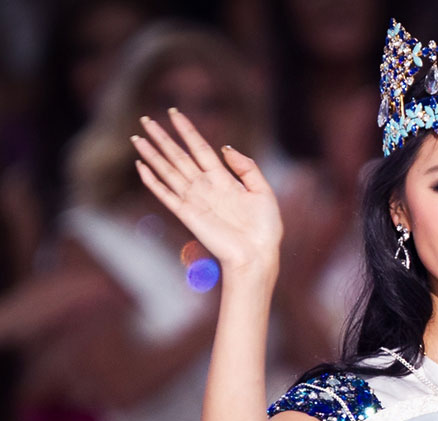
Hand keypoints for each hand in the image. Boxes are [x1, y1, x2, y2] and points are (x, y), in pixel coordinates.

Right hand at [131, 109, 282, 277]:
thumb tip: (225, 147)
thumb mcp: (263, 191)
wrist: (257, 254)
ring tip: (137, 137)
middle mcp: (206, 187)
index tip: (174, 112)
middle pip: (179, 156)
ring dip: (152, 154)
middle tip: (145, 119)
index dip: (187, 130)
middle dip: (162, 137)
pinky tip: (141, 166)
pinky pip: (166, 194)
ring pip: (168, 171)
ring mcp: (195, 200)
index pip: (200, 148)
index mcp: (224, 179)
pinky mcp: (187, 215)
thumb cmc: (264, 228)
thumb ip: (246, 167)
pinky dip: (152, 181)